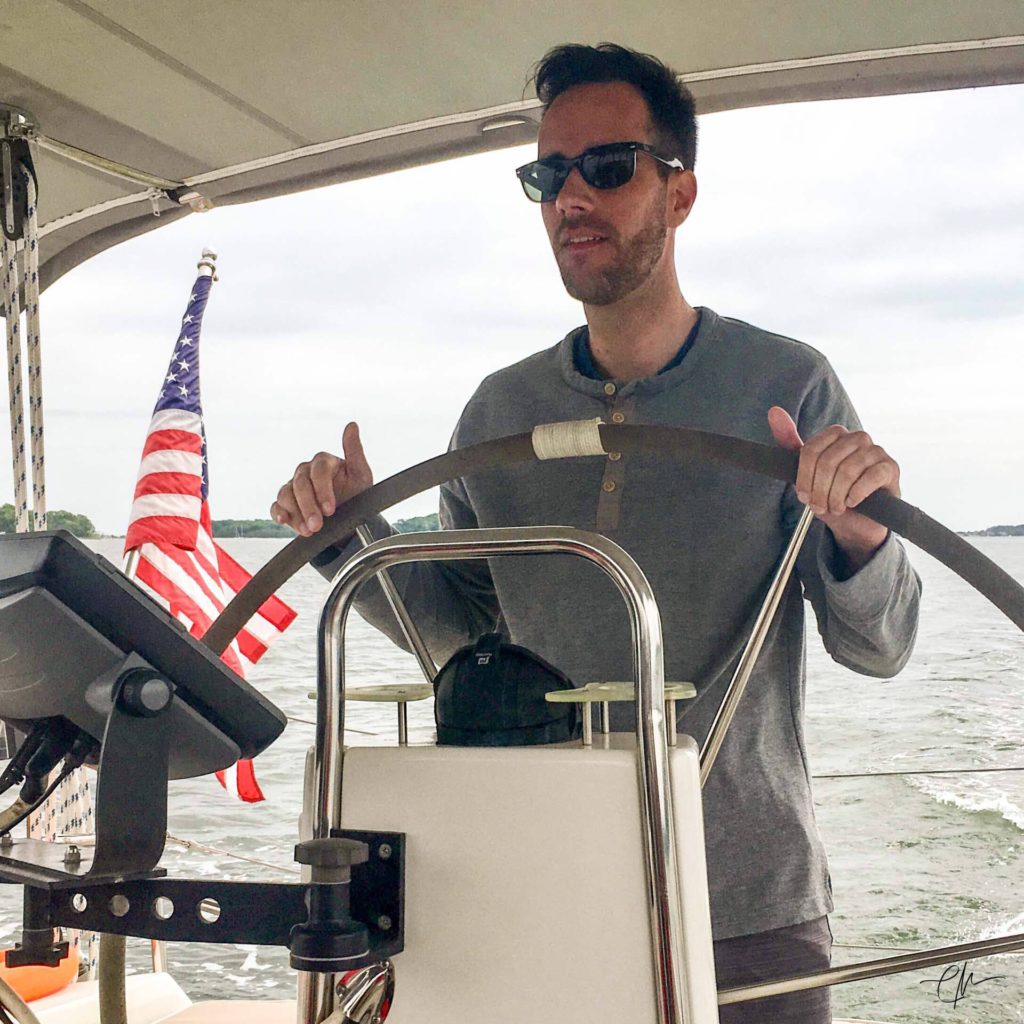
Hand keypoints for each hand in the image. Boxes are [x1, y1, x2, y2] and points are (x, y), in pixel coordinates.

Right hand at [271, 422, 372, 537]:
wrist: (350, 519)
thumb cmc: (356, 494)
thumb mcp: (361, 474)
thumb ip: (355, 451)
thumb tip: (352, 425)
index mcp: (324, 462)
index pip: (318, 470)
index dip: (322, 490)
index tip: (330, 509)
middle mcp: (306, 472)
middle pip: (300, 484)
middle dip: (308, 506)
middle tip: (318, 525)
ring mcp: (294, 487)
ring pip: (285, 494)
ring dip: (296, 513)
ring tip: (309, 530)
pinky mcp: (286, 504)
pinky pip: (276, 505)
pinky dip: (278, 513)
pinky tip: (285, 521)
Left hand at [768, 406, 898, 569]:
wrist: (857, 520)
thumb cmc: (831, 493)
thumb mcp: (806, 471)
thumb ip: (789, 442)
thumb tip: (774, 411)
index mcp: (835, 434)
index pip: (811, 451)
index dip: (804, 477)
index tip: (803, 496)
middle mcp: (857, 437)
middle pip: (827, 461)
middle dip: (819, 490)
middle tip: (819, 506)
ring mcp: (876, 451)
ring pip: (847, 471)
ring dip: (836, 496)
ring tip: (834, 508)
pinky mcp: (890, 467)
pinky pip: (869, 477)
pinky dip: (855, 495)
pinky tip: (851, 503)